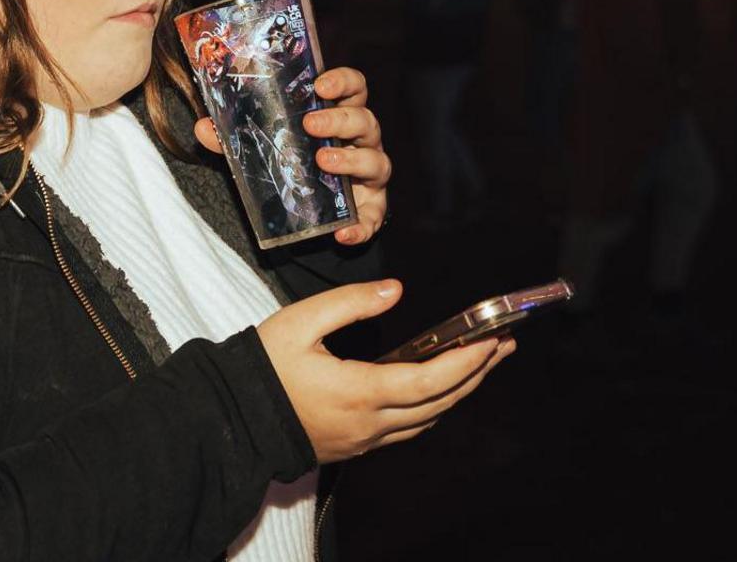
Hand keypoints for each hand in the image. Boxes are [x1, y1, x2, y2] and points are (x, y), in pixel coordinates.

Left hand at [195, 64, 388, 245]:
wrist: (311, 208)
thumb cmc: (293, 161)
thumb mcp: (265, 146)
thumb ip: (236, 137)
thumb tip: (202, 127)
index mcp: (338, 115)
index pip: (353, 87)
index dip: (342, 81)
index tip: (319, 84)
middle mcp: (360, 141)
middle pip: (365, 120)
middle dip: (340, 119)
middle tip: (311, 124)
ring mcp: (369, 174)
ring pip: (377, 162)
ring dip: (352, 161)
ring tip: (323, 163)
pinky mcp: (371, 208)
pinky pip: (374, 218)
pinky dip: (362, 225)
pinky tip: (343, 232)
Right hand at [257, 280, 511, 463]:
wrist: (233, 417)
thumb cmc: (263, 367)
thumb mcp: (300, 321)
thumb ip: (350, 303)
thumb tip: (394, 290)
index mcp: (360, 391)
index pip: (431, 380)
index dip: (468, 362)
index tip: (493, 340)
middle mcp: (371, 422)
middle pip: (440, 402)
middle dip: (477, 373)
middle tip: (503, 346)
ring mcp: (365, 439)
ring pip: (427, 419)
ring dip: (459, 392)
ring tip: (480, 363)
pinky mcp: (356, 445)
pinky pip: (407, 429)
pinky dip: (432, 406)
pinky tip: (437, 388)